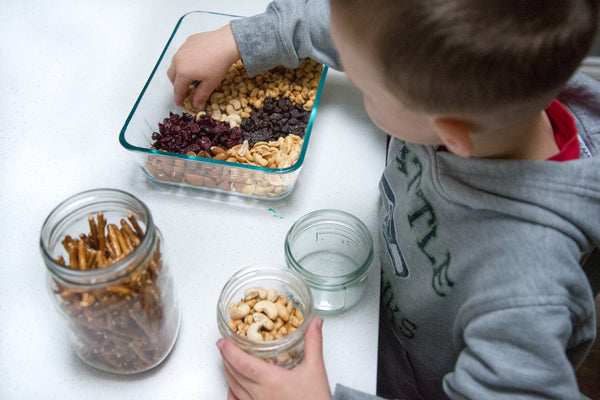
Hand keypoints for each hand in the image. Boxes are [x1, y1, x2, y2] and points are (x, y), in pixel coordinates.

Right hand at [167, 24, 240, 107]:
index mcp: (183, 72)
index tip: (179, 103)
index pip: (177, 89)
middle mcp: (179, 60)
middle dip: (176, 84)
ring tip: (188, 75)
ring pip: (174, 63)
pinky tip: (195, 61)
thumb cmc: (219, 64)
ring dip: (178, 71)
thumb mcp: (210, 83)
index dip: (178, 98)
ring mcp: (182, 49)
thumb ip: (201, 96)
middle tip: (184, 90)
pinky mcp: (188, 41)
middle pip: (171, 75)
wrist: (226, 43)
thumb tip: (197, 105)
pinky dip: (184, 60)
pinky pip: (182, 52)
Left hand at [216, 317, 331, 399]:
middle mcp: (260, 394)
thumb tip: (315, 323)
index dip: (230, 351)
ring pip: (234, 388)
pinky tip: (232, 387)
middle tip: (223, 345)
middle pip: (234, 374)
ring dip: (228, 372)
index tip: (223, 341)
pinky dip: (232, 392)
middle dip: (226, 358)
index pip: (242, 363)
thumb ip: (313, 343)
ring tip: (226, 360)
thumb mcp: (315, 369)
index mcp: (270, 380)